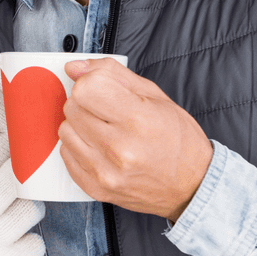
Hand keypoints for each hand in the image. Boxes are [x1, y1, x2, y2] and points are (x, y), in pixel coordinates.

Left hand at [60, 59, 212, 221]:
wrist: (191, 186)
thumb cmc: (178, 140)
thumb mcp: (155, 96)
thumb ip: (112, 74)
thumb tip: (74, 67)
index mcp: (138, 120)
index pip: (86, 89)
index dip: (92, 83)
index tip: (104, 90)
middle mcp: (119, 149)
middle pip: (72, 107)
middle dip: (86, 103)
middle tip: (108, 111)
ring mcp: (105, 172)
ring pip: (65, 130)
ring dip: (80, 125)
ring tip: (104, 130)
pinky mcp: (95, 188)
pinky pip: (66, 154)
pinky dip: (78, 146)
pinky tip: (99, 147)